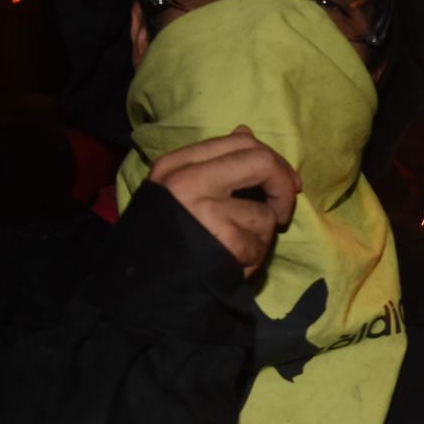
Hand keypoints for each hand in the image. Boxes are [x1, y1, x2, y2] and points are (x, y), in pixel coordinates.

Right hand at [146, 127, 299, 276]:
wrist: (138, 291)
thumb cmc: (163, 239)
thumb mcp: (177, 192)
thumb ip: (213, 164)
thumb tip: (246, 132)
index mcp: (175, 165)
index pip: (239, 142)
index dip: (273, 160)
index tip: (285, 182)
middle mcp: (188, 181)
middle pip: (261, 161)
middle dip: (283, 186)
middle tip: (282, 213)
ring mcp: (206, 210)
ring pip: (264, 213)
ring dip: (260, 238)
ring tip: (235, 251)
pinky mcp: (223, 241)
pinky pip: (259, 245)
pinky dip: (252, 261)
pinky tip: (231, 267)